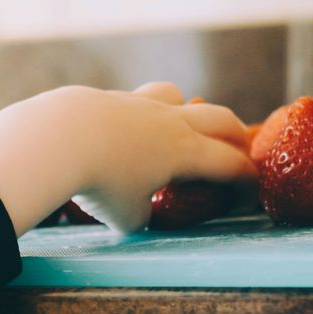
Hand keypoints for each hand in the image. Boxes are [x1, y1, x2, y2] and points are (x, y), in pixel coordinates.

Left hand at [0, 83, 255, 234]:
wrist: (58, 139)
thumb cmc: (99, 183)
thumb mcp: (127, 217)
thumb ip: (141, 214)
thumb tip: (138, 210)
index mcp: (186, 152)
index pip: (229, 163)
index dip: (247, 177)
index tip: (254, 185)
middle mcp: (170, 122)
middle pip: (218, 119)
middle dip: (235, 134)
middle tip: (240, 147)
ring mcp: (140, 104)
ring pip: (177, 96)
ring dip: (188, 109)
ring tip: (183, 125)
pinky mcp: (110, 98)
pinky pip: (138, 100)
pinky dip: (144, 113)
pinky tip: (128, 129)